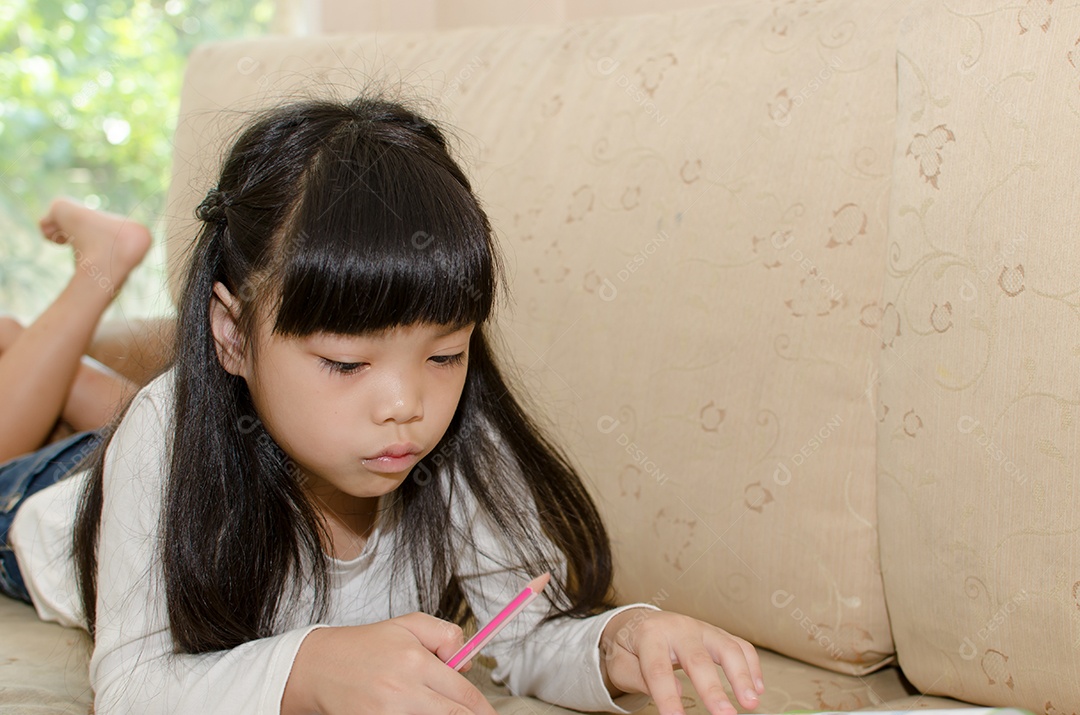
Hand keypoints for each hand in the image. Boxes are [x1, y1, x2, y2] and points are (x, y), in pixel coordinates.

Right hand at [282, 612, 498, 714]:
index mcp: (415, 662)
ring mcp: (387, 714)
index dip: (482, 709)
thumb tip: (465, 661)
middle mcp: (403, 691)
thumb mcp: (408, 625)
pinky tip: (419, 712)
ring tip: (440, 708)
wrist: (318, 667)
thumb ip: (445, 635)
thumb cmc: (365, 646)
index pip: (463, 693)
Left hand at [600, 608, 763, 714]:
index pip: (658, 670)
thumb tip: (674, 691)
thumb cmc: (630, 648)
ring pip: (726, 647)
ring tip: (750, 703)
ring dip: (742, 676)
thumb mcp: (620, 663)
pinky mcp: (716, 633)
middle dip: (712, 689)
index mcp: (649, 636)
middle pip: (697, 658)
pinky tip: (757, 689)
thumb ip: (640, 677)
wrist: (638, 622)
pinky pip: (740, 645)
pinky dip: (752, 666)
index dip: (667, 697)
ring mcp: (701, 628)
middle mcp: (678, 628)